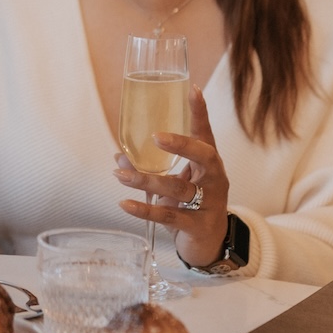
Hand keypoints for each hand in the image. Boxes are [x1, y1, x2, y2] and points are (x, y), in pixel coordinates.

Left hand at [114, 86, 229, 269]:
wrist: (211, 243)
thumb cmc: (192, 204)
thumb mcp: (175, 182)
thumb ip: (151, 168)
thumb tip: (119, 155)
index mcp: (209, 164)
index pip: (206, 134)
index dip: (200, 112)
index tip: (193, 89)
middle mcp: (214, 180)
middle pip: (204, 157)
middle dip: (181, 145)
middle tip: (156, 137)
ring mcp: (209, 203)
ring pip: (178, 187)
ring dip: (146, 180)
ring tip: (120, 174)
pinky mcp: (197, 225)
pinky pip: (169, 215)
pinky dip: (144, 209)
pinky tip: (124, 203)